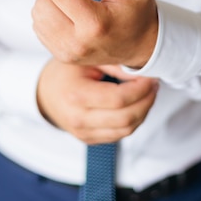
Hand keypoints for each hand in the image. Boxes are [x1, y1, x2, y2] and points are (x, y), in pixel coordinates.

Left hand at [32, 0, 157, 68]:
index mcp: (96, 24)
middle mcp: (78, 42)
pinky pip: (40, 27)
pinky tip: (67, 7)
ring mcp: (68, 52)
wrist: (141, 46)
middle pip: (43, 3)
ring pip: (38, 15)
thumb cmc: (139, 11)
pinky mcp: (62, 55)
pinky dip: (48, 11)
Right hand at [37, 59, 158, 143]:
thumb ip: (115, 65)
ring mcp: (84, 133)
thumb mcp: (87, 60)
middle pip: (126, 118)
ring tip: (148, 93)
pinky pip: (121, 135)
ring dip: (144, 112)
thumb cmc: (67, 72)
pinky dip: (134, 120)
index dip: (140, 89)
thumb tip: (144, 71)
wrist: (47, 93)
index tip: (150, 77)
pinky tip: (137, 104)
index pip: (118, 99)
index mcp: (76, 95)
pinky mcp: (90, 140)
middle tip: (153, 84)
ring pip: (127, 130)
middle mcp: (79, 119)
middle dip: (147, 101)